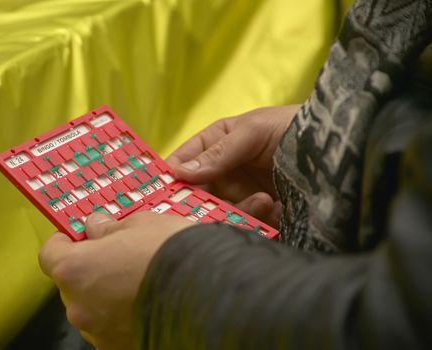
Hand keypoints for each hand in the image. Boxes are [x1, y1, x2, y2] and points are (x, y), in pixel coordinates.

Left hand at [38, 212, 194, 349]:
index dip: (64, 243)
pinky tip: (150, 304)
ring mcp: (100, 333)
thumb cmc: (171, 252)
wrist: (211, 292)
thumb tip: (96, 227)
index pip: (50, 255)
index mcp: (75, 269)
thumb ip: (109, 228)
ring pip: (94, 308)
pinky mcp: (121, 348)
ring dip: (108, 295)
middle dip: (91, 269)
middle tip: (120, 257)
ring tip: (141, 283)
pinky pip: (114, 328)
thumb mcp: (140, 224)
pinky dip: (125, 316)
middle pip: (74, 283)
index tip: (80, 237)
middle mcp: (79, 306)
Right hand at [166, 106, 298, 226]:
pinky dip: (254, 221)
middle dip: (201, 200)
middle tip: (208, 208)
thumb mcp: (254, 131)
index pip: (185, 159)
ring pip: (220, 210)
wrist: (341, 149)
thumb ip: (219, 152)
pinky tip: (274, 208)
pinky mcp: (263, 213)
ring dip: (236, 209)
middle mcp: (226, 170)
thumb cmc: (295, 126)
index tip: (163, 190)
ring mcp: (244, 192)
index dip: (173, 173)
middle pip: (199, 191)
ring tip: (264, 200)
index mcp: (218, 144)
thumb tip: (179, 172)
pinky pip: (245, 223)